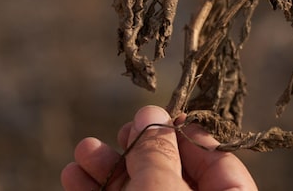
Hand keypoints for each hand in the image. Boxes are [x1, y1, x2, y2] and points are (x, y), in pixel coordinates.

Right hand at [61, 105, 257, 189]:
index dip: (182, 133)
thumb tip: (151, 114)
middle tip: (118, 132)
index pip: (218, 159)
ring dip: (108, 170)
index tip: (153, 115)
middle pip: (172, 174)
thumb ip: (157, 153)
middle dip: (136, 150)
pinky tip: (75, 178)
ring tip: (82, 153)